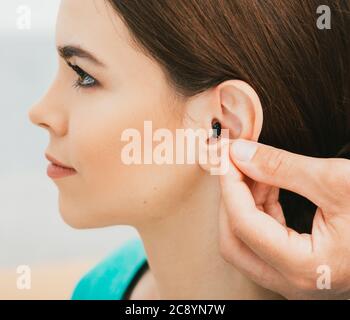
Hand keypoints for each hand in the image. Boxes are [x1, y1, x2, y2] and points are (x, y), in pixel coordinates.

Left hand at [219, 139, 349, 298]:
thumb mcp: (336, 181)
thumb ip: (281, 167)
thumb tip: (239, 152)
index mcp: (305, 267)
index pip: (243, 223)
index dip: (229, 184)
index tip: (226, 153)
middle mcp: (294, 282)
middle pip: (234, 241)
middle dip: (230, 198)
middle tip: (234, 163)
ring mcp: (295, 278)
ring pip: (245, 242)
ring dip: (244, 202)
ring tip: (254, 168)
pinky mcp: (299, 267)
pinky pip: (263, 240)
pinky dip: (259, 210)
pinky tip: (267, 185)